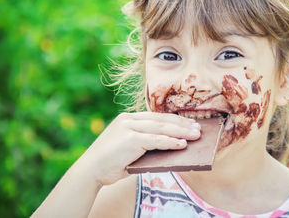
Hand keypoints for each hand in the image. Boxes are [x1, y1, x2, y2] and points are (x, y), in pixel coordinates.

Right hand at [76, 112, 200, 185]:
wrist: (90, 170)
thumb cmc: (111, 162)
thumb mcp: (129, 148)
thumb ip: (146, 143)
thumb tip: (170, 145)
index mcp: (128, 118)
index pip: (157, 117)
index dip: (175, 120)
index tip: (189, 123)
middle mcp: (128, 119)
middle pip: (162, 120)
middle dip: (182, 124)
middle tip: (198, 129)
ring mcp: (129, 127)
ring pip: (161, 128)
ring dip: (181, 132)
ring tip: (195, 135)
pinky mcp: (130, 139)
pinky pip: (156, 140)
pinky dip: (170, 141)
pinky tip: (182, 144)